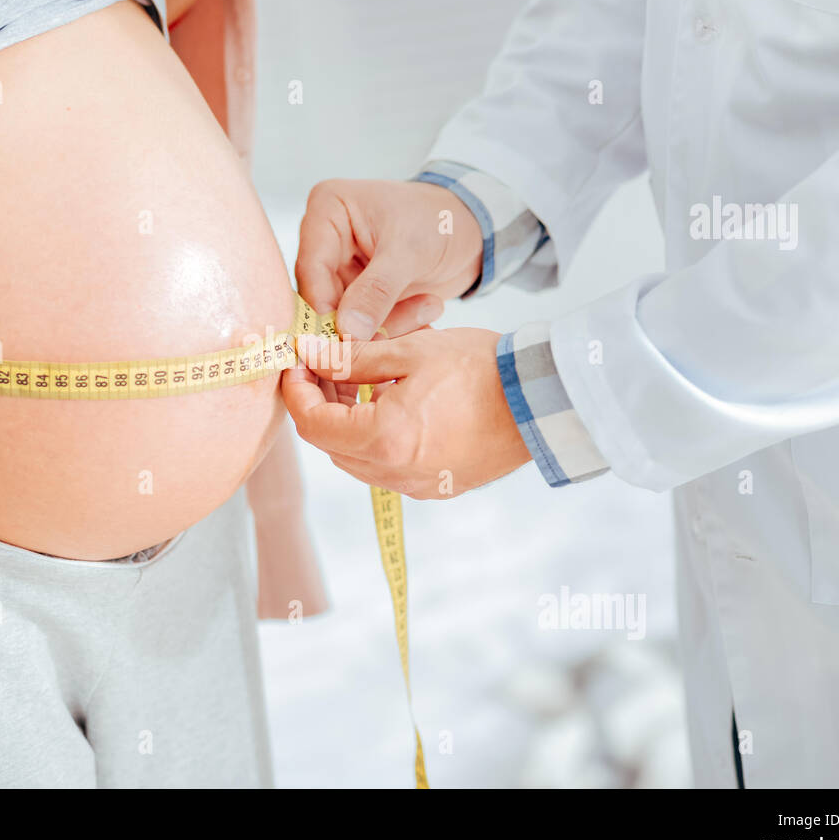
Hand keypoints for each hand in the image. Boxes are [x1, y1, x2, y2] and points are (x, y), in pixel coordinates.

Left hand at [281, 328, 530, 498]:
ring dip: (347, 424)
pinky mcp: (436, 487)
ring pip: (357, 459)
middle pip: (331, 445)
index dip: (296, 392)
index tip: (297, 364)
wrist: (542, 400)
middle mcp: (395, 473)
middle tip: (326, 367)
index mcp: (384, 440)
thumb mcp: (409, 353)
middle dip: (320, 406)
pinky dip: (376, 440)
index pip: (311, 424)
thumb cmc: (481, 370)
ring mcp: (417, 485)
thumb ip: (351, 358)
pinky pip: (387, 468)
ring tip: (361, 383)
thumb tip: (309, 355)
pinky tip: (392, 406)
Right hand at [296, 179, 484, 341]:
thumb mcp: (410, 250)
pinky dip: (391, 330)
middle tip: (383, 349)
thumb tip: (346, 332)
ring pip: (343, 318)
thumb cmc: (441, 220)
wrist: (473, 231)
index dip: (323, 309)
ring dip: (382, 328)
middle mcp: (325, 241)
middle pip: (322, 298)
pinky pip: (363, 325)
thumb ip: (376, 290)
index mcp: (327, 211)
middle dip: (354, 326)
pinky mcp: (358, 295)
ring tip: (427, 313)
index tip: (343, 341)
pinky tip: (424, 319)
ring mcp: (340, 270)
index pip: (311, 269)